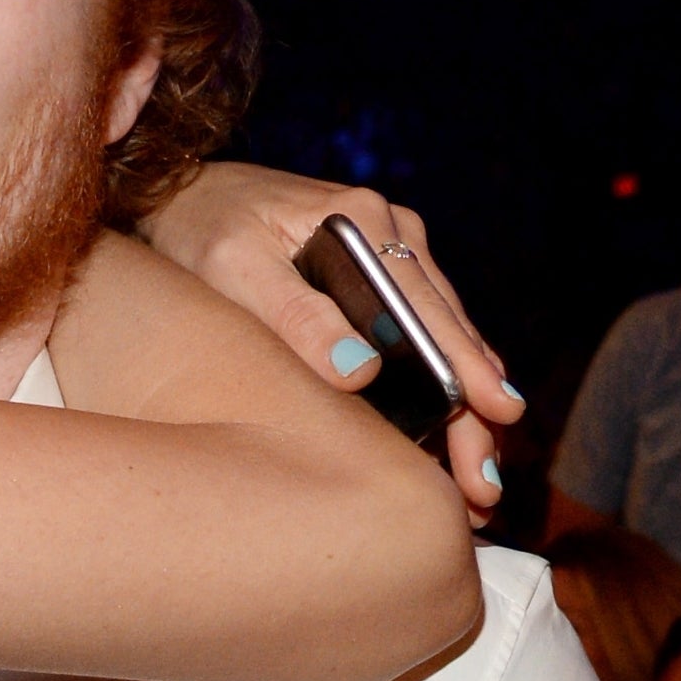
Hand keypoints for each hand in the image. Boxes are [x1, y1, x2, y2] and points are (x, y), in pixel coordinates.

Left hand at [139, 163, 521, 526]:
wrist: (184, 196)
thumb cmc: (203, 227)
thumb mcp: (235, 266)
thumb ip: (295, 315)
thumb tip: (360, 372)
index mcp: (366, 221)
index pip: (427, 306)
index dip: (466, 366)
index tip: (496, 411)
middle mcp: (395, 234)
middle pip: (450, 332)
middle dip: (474, 410)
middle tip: (484, 484)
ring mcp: (393, 256)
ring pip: (445, 342)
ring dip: (463, 412)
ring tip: (475, 484)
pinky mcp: (378, 284)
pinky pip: (420, 341)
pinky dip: (437, 392)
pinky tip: (446, 443)